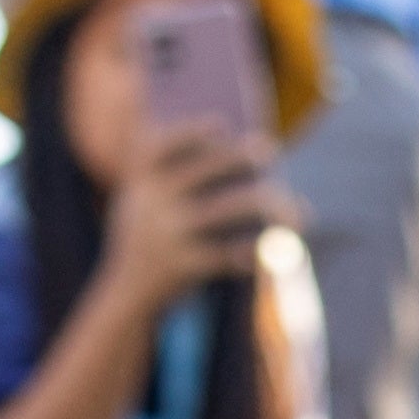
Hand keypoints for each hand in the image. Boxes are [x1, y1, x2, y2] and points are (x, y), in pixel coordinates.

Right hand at [96, 126, 281, 308]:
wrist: (126, 292)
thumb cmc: (147, 237)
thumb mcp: (144, 202)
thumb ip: (170, 177)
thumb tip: (237, 155)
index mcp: (140, 183)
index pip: (164, 145)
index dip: (193, 132)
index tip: (221, 126)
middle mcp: (152, 204)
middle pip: (210, 168)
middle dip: (243, 156)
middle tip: (267, 150)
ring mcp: (168, 235)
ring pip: (232, 208)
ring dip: (269, 204)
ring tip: (292, 209)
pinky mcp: (183, 266)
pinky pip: (230, 252)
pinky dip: (255, 250)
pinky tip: (268, 250)